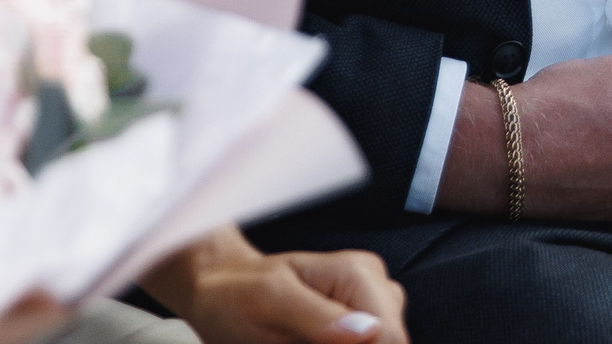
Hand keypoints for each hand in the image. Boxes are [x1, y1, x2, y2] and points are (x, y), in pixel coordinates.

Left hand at [141, 228, 406, 343]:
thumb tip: (368, 331)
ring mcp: (370, 308)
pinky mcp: (360, 326)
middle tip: (296, 342)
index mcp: (357, 274)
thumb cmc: (236, 293)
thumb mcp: (269, 302)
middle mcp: (374, 287)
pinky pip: (366, 343)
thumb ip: (316, 316)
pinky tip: (304, 341)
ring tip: (296, 341)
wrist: (220, 291)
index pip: (391, 338)